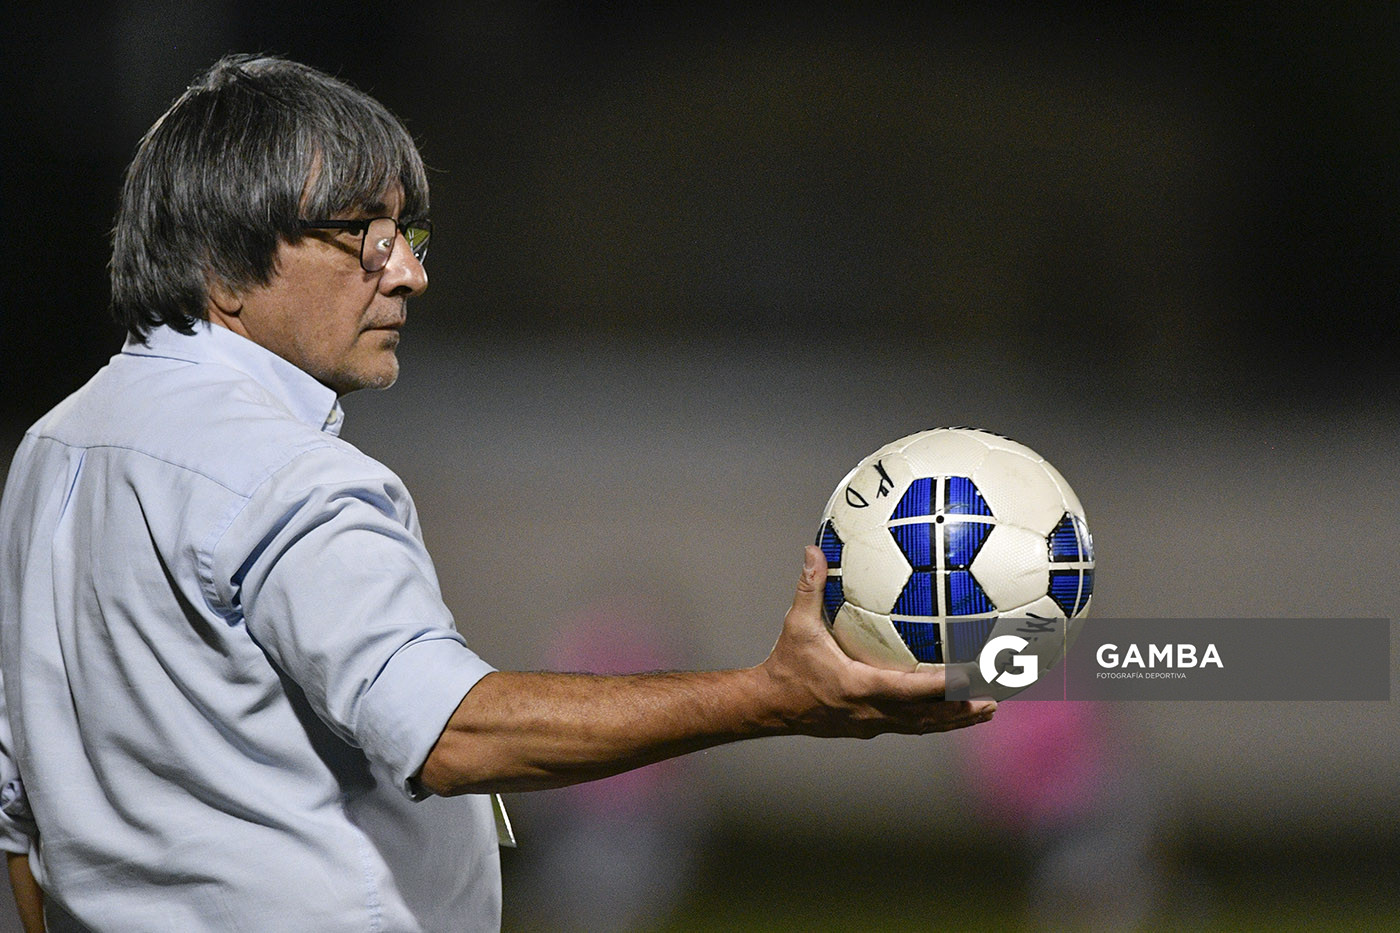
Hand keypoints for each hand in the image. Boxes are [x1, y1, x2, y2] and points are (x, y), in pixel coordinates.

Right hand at [756, 546, 996, 737]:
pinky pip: (909, 725)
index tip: (972, 675)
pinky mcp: (868, 727)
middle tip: (996, 698)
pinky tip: (950, 712)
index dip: (945, 685)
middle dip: (962, 708)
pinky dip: (934, 720)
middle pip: (928, 715)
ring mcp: (872, 723)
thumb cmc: (785, 665)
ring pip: (922, 725)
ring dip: (955, 719)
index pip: (912, 689)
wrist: (768, 706)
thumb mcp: (797, 624)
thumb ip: (809, 588)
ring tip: (987, 710)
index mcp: (860, 687)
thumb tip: (815, 550)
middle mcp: (872, 711)